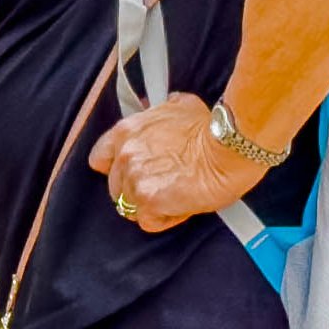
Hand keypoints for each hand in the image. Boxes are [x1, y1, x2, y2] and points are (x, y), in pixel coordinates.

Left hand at [96, 91, 265, 231]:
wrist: (229, 150)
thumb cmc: (211, 130)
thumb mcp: (182, 107)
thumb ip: (162, 111)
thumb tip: (166, 106)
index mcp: (127, 132)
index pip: (99, 158)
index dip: (114, 169)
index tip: (130, 173)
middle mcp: (125, 156)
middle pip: (116, 187)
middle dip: (137, 190)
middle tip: (163, 187)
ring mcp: (135, 180)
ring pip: (131, 207)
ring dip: (151, 206)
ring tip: (176, 197)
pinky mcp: (149, 202)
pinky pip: (149, 222)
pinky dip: (164, 219)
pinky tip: (181, 207)